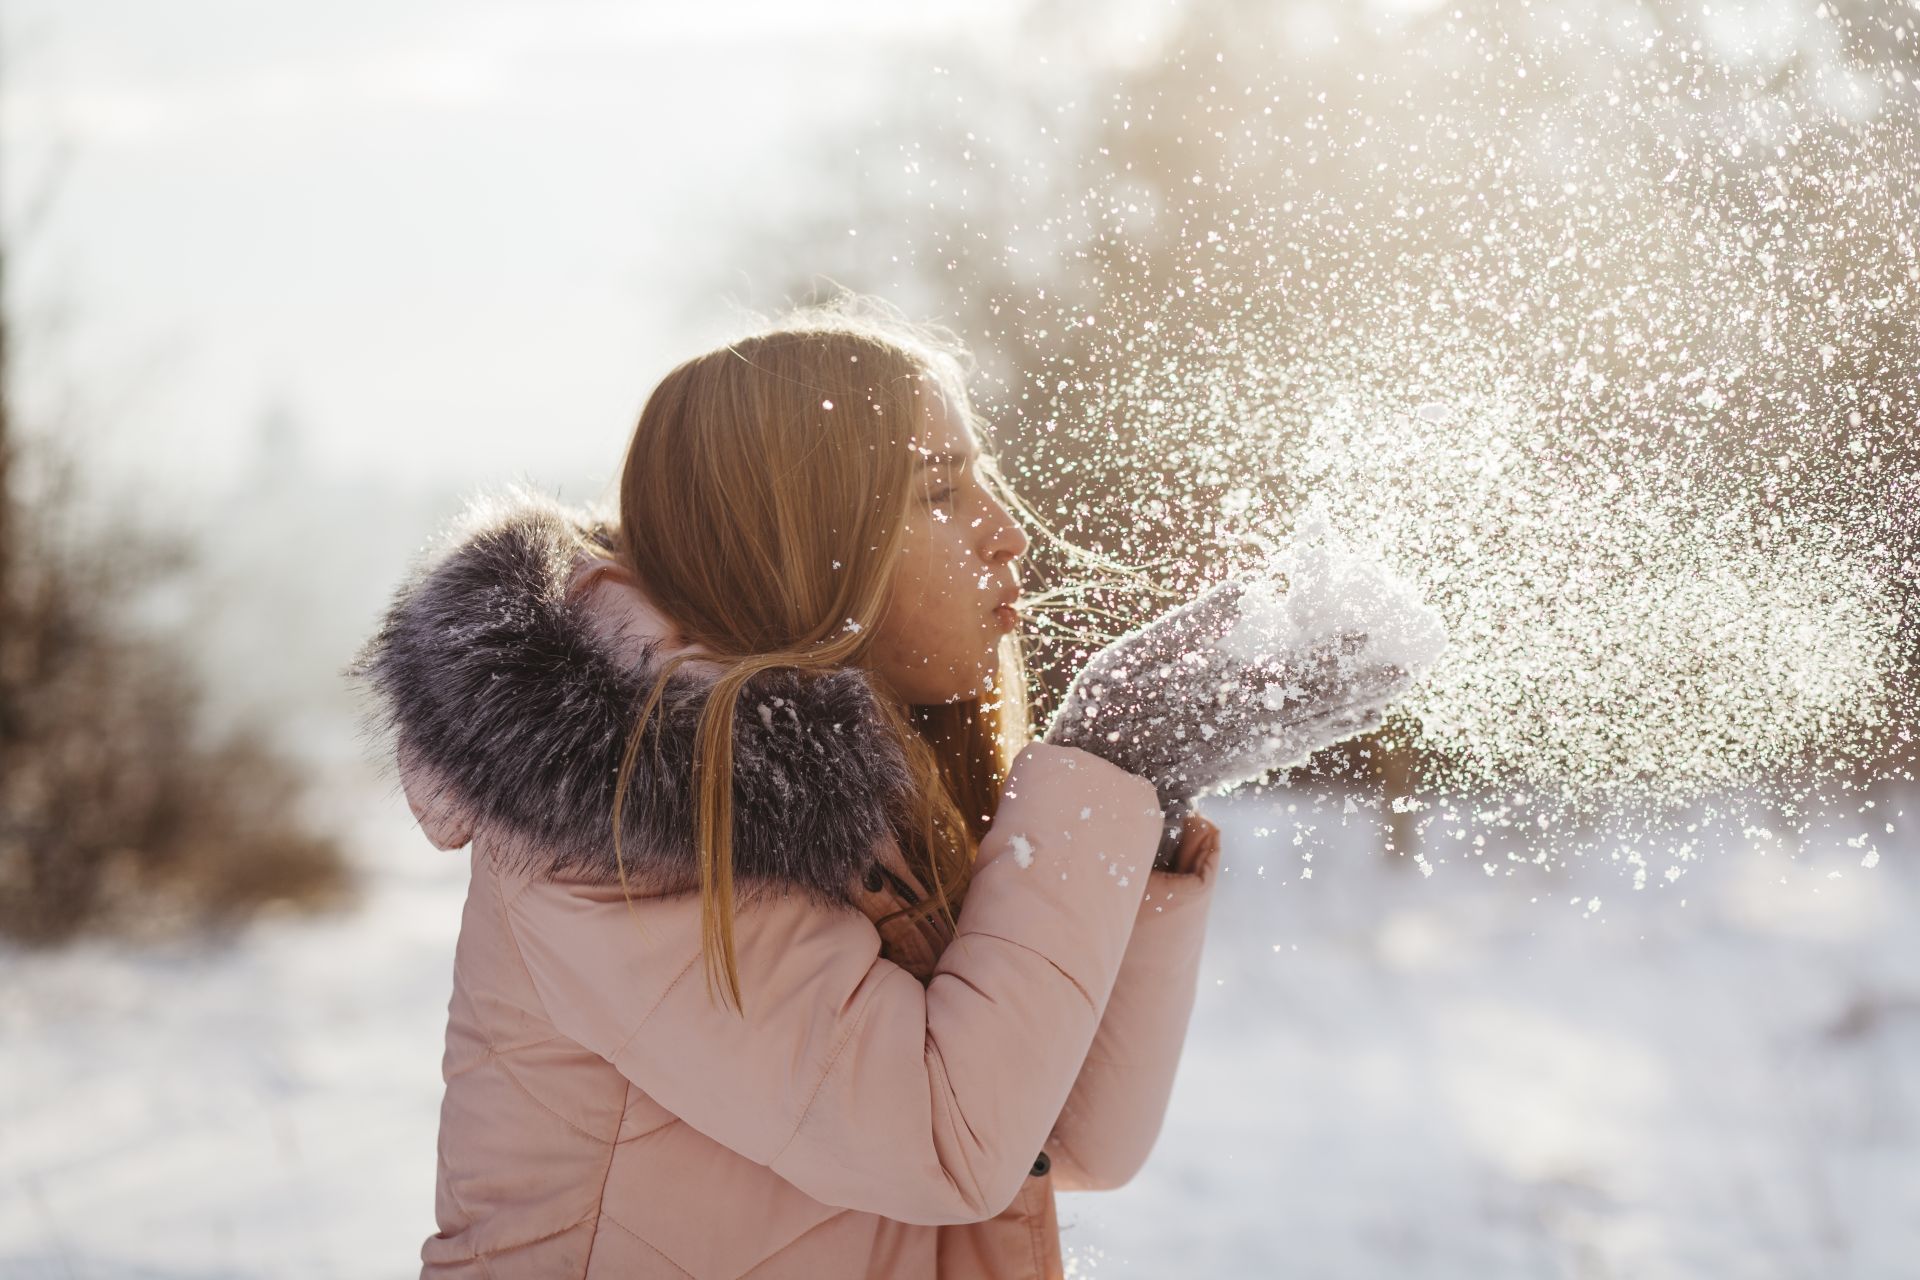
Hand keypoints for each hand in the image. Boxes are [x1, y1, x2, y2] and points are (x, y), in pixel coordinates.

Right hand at [1042, 573, 1411, 817]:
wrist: (1099, 781)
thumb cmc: (1110, 712)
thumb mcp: (1138, 655)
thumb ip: (1197, 621)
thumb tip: (1253, 584)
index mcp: (1229, 693)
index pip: (1300, 668)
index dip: (1340, 646)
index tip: (1372, 622)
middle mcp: (1249, 725)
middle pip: (1324, 700)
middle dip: (1369, 679)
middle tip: (1411, 659)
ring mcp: (1249, 748)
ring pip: (1318, 725)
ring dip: (1361, 705)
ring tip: (1398, 687)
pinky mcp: (1242, 762)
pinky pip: (1300, 745)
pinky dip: (1333, 732)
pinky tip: (1356, 721)